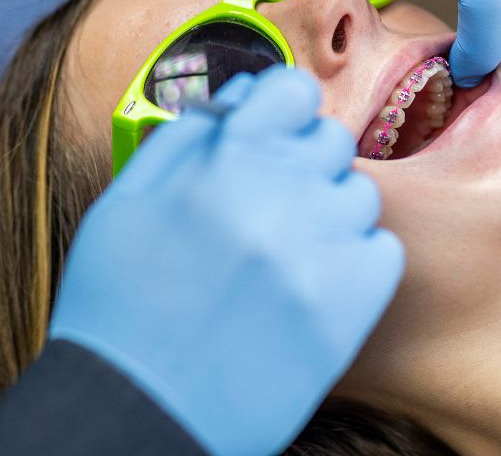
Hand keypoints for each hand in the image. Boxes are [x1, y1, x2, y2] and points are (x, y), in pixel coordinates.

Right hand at [49, 67, 403, 455]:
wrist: (134, 408)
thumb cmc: (120, 305)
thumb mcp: (127, 199)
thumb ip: (186, 137)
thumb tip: (238, 99)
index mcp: (224, 159)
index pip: (294, 91)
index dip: (283, 108)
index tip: (275, 131)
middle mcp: (281, 194)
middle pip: (331, 142)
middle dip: (303, 163)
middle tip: (270, 204)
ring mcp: (321, 252)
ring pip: (359, 197)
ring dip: (329, 212)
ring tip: (287, 251)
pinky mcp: (349, 308)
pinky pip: (381, 252)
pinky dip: (355, 261)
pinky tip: (313, 283)